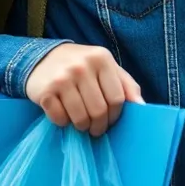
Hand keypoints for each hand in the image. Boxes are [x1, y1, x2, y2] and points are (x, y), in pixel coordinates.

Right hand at [25, 44, 143, 136]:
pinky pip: (60, 119)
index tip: (110, 120)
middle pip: (99, 111)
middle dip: (99, 126)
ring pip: (80, 118)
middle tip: (95, 128)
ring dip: (82, 127)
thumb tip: (142, 107)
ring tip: (81, 122)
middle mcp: (82, 66)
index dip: (115, 116)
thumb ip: (126, 85)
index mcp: (102, 58)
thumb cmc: (82, 66)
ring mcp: (62, 78)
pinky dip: (63, 122)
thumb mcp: (107, 68)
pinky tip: (64, 113)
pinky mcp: (45, 91)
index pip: (117, 98)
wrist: (42, 58)